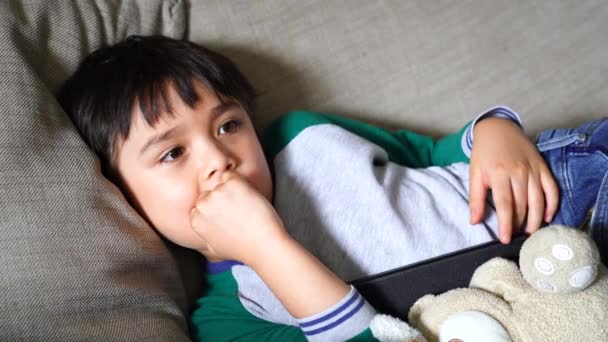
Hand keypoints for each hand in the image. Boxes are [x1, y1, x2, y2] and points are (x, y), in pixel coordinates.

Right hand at [190, 170, 287, 262]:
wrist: (263, 245)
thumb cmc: (243, 249)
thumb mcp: (214, 248)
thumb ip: (204, 234)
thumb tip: (204, 231)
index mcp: (196, 220)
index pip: (202, 203)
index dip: (218, 208)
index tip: (231, 216)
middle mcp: (202, 205)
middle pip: (211, 191)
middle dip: (224, 197)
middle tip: (240, 211)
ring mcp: (217, 193)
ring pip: (223, 182)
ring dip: (235, 190)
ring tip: (247, 208)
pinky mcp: (233, 184)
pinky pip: (234, 175)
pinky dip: (243, 183)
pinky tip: (250, 199)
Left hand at [469, 118, 558, 243]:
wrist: (498, 129)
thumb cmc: (484, 154)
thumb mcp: (474, 174)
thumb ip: (475, 199)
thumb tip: (474, 221)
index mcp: (499, 174)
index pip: (505, 205)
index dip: (506, 224)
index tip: (505, 239)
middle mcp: (519, 172)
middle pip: (523, 205)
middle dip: (519, 224)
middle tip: (515, 237)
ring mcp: (533, 170)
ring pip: (539, 200)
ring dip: (536, 219)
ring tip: (529, 233)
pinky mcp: (543, 167)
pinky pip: (552, 189)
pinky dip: (552, 204)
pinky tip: (547, 217)